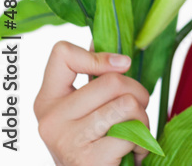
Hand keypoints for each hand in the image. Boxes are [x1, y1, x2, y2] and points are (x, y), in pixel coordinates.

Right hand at [34, 39, 151, 164]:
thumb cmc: (96, 142)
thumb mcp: (88, 108)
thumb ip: (93, 78)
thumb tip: (103, 38)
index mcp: (48, 99)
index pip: (61, 54)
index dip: (100, 55)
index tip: (122, 65)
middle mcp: (50, 118)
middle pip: (113, 81)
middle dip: (139, 94)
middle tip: (136, 111)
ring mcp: (66, 139)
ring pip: (128, 104)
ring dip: (143, 119)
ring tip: (134, 133)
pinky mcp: (86, 159)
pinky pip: (132, 134)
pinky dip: (142, 144)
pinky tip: (132, 153)